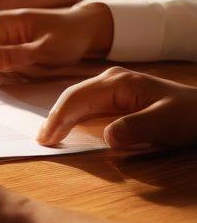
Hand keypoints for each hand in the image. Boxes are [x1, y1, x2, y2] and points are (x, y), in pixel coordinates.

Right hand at [0, 2, 112, 82]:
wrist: (84, 30)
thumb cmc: (68, 36)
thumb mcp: (44, 49)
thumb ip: (13, 55)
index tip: (14, 75)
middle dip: (5, 73)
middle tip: (33, 68)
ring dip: (13, 74)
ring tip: (37, 65)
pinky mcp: (5, 47)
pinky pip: (1, 68)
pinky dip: (16, 73)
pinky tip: (33, 66)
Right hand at [37, 67, 196, 148]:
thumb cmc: (190, 115)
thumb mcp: (167, 122)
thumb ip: (137, 128)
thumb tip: (108, 138)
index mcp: (118, 82)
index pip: (77, 98)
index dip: (58, 119)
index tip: (47, 140)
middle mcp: (111, 81)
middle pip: (72, 97)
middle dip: (54, 118)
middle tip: (41, 142)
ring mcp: (113, 88)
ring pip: (77, 101)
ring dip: (61, 118)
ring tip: (49, 137)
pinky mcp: (116, 98)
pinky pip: (87, 106)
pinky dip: (73, 118)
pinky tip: (66, 130)